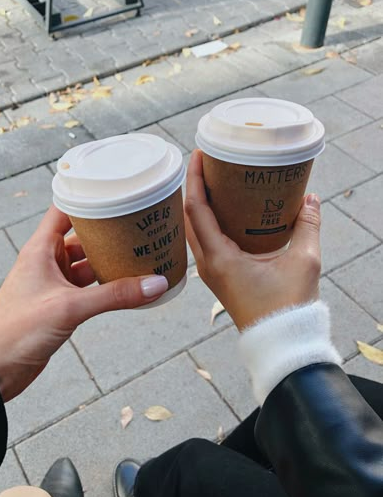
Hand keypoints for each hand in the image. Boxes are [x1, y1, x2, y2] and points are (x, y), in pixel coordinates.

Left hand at [0, 206, 168, 400]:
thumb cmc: (16, 330)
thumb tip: (155, 284)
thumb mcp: (69, 307)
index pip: (65, 211)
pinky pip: (89, 289)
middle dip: (109, 234)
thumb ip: (113, 296)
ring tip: (141, 253)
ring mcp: (54, 285)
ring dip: (110, 262)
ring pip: (87, 265)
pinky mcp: (60, 306)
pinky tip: (128, 286)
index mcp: (40, 250)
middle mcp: (47, 262)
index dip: (88, 199)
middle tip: (140, 226)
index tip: (117, 192)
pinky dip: (107, 287)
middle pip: (82, 238)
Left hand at [185, 150, 320, 330]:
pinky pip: (202, 243)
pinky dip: (204, 223)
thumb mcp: (303, 261)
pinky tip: (220, 213)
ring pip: (192, 232)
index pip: (196, 210)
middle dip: (192, 188)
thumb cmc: (288, 306)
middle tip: (205, 164)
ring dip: (196, 206)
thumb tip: (310, 198)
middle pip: (187, 218)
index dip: (194, 180)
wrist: (280, 341)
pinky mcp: (218, 278)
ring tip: (210, 183)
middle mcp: (207, 265)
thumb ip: (307, 226)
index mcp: (219, 258)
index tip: (198, 155)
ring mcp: (210, 273)